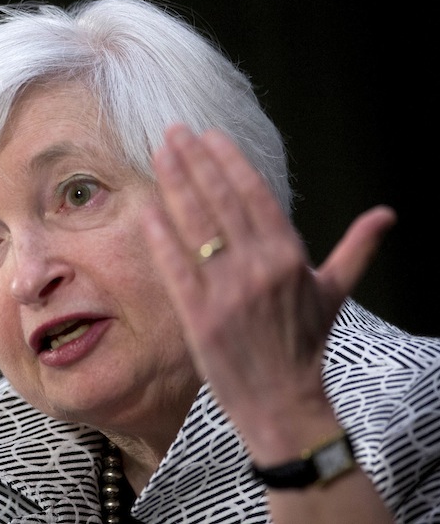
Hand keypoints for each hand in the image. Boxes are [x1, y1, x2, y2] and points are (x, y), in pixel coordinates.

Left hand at [141, 124, 395, 433]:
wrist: (282, 402)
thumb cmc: (305, 345)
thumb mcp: (334, 293)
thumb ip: (356, 249)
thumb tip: (386, 214)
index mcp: (289, 256)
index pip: (254, 195)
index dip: (229, 161)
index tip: (208, 135)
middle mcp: (259, 267)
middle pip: (220, 200)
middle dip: (194, 161)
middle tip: (172, 131)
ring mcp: (227, 291)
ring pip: (195, 224)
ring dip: (174, 184)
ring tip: (158, 153)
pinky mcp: (199, 315)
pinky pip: (174, 265)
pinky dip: (160, 235)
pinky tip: (146, 207)